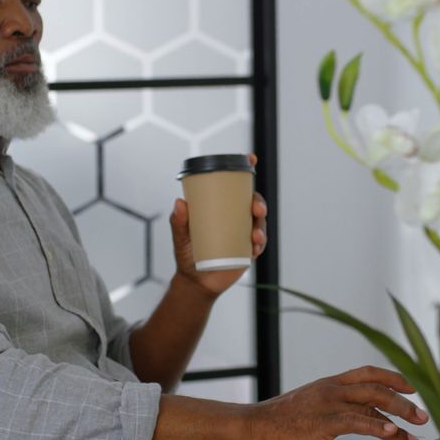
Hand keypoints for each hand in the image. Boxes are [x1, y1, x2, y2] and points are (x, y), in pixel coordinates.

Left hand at [170, 153, 267, 298]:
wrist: (196, 281)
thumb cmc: (187, 254)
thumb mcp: (180, 237)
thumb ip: (178, 221)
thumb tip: (180, 202)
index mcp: (220, 207)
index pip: (235, 186)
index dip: (244, 169)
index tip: (251, 158)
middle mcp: (234, 217)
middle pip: (252, 202)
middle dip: (259, 202)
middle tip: (255, 209)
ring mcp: (243, 232)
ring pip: (259, 223)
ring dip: (261, 225)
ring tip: (254, 236)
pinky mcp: (248, 250)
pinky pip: (260, 243)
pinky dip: (260, 243)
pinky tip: (254, 247)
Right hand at [243, 366, 429, 439]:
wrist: (251, 427)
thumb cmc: (278, 422)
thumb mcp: (310, 409)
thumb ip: (333, 408)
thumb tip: (356, 417)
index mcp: (329, 384)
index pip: (368, 374)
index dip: (393, 378)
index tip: (412, 387)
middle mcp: (332, 389)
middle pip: (377, 387)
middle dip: (404, 401)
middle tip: (422, 416)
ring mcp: (328, 404)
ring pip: (372, 402)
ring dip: (398, 415)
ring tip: (414, 430)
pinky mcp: (323, 422)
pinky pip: (356, 422)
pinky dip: (377, 426)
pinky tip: (391, 432)